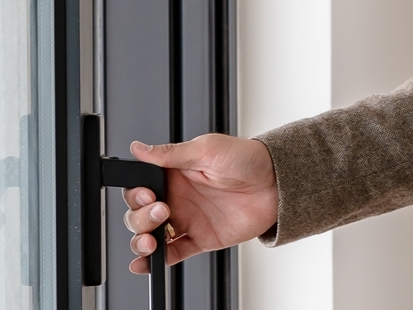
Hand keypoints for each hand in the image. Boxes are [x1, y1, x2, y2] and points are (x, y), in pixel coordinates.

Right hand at [121, 134, 278, 273]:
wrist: (277, 182)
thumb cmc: (247, 159)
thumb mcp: (207, 149)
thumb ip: (170, 154)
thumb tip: (138, 148)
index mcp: (173, 175)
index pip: (139, 189)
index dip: (136, 195)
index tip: (147, 194)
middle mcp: (177, 198)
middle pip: (140, 214)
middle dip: (140, 218)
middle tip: (162, 210)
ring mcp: (188, 220)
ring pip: (152, 236)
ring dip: (142, 240)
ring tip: (151, 240)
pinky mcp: (201, 239)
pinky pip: (174, 253)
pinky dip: (157, 261)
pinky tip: (147, 263)